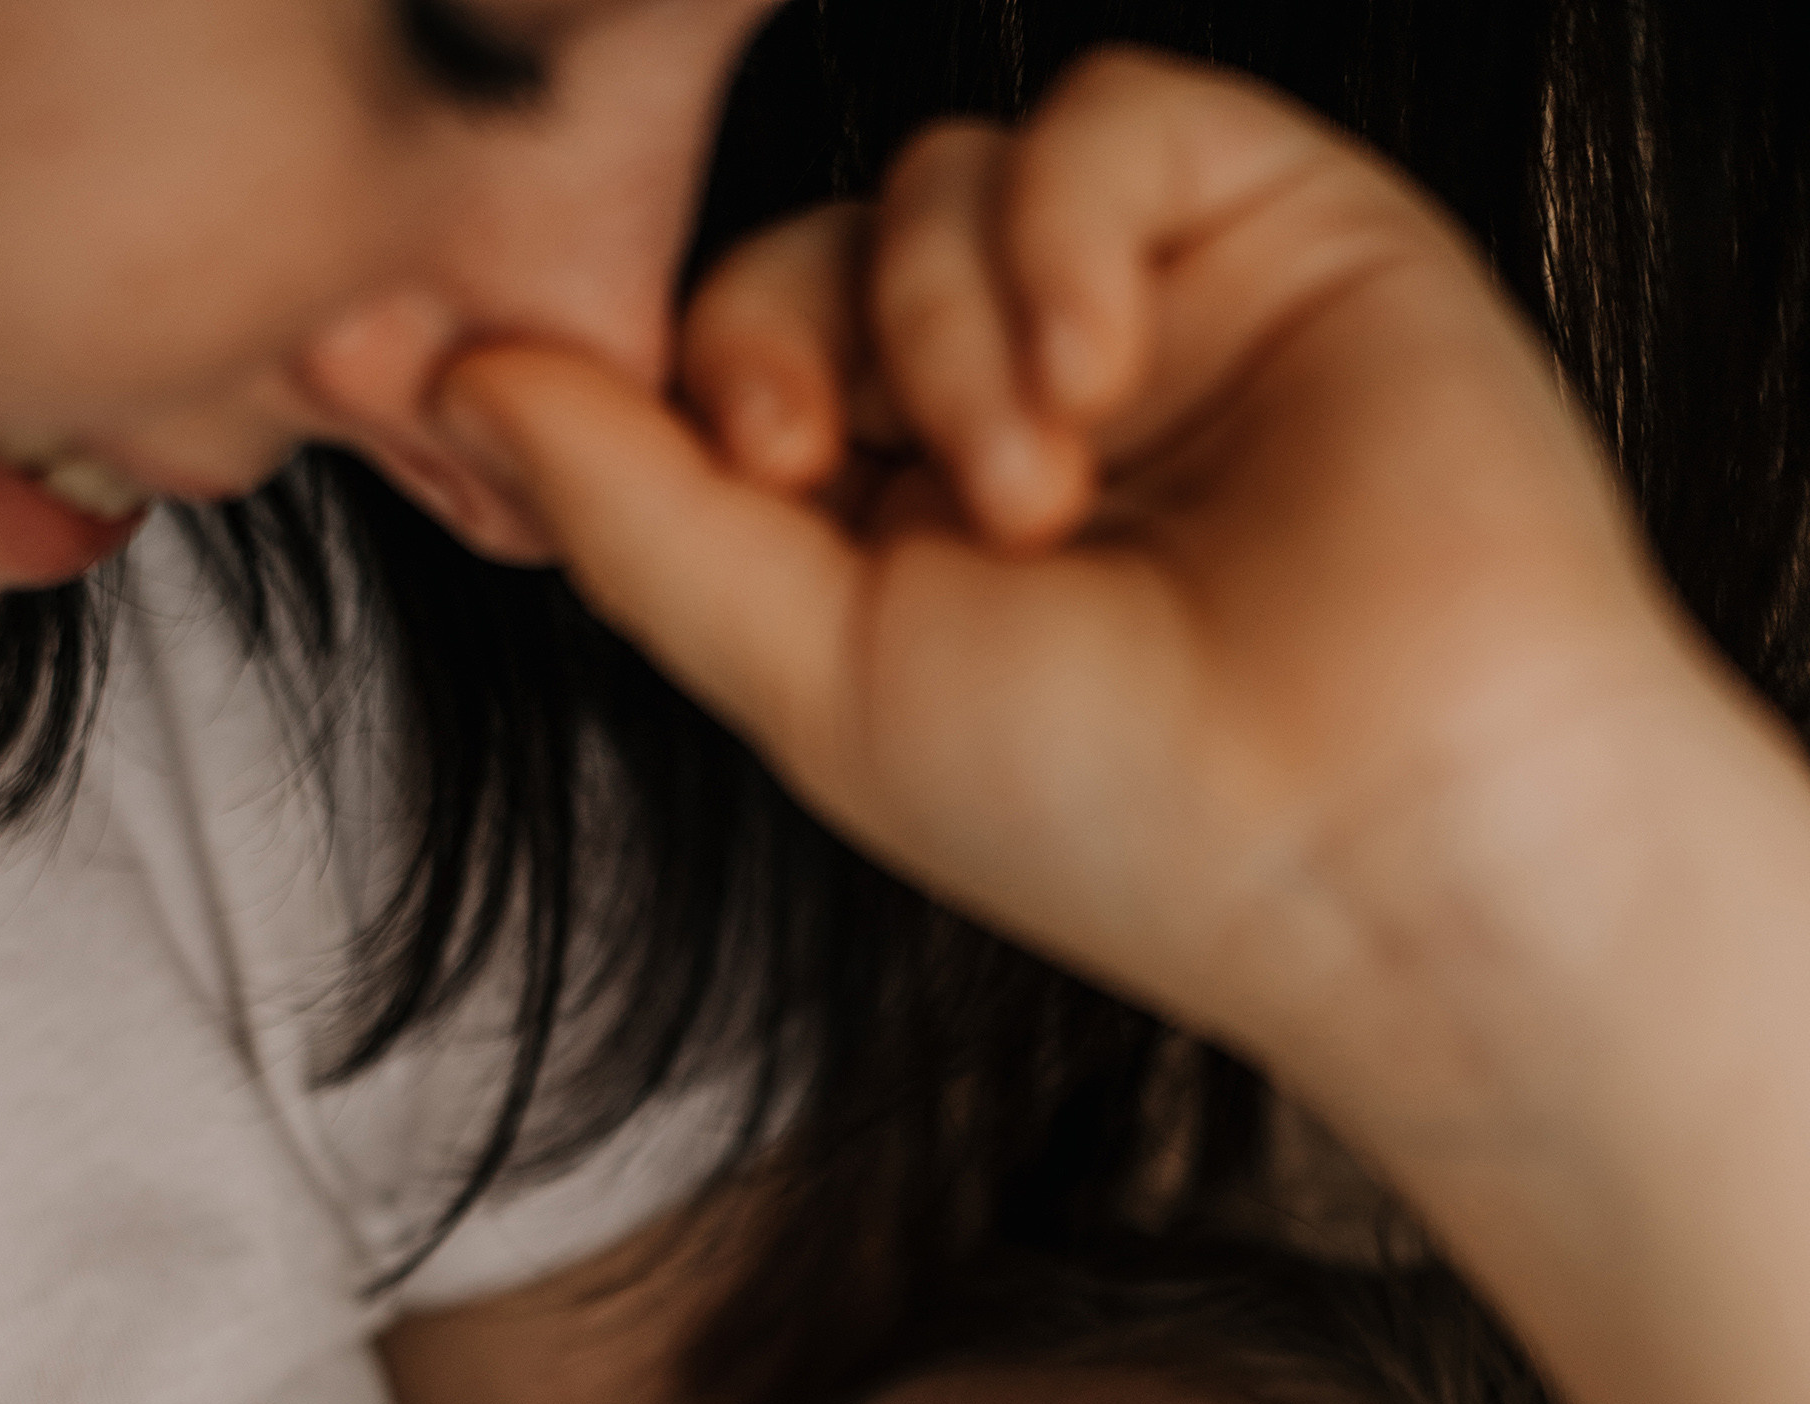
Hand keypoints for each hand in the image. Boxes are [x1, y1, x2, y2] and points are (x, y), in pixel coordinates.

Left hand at [425, 50, 1725, 1161]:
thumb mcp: (813, 685)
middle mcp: (1021, 427)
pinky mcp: (1282, 233)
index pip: (728, 376)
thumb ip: (633, 520)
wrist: (1396, 835)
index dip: (654, 374)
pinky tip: (1100, 373)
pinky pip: (1107, 120)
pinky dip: (1060, 228)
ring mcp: (1154, 326)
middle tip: (816, 469)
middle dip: (776, 343)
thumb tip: (455, 377)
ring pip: (942, 180)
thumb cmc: (1121, 816)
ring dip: (938, 324)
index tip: (601, 412)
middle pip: (814, 253)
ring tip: (1033, 500)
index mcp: (909, 550)